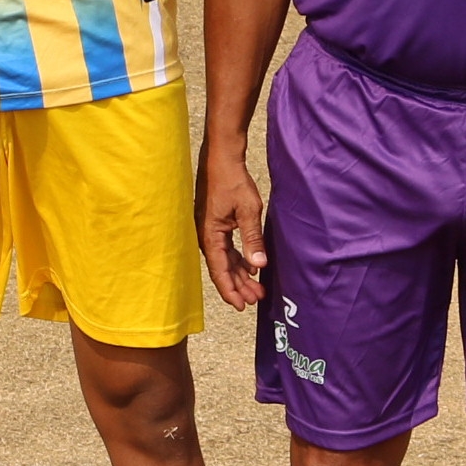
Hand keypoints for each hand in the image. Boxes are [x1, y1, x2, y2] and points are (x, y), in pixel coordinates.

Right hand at [198, 142, 269, 308]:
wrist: (221, 160)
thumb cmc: (232, 182)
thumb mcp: (248, 210)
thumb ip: (253, 238)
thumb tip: (259, 264)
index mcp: (210, 236)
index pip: (219, 271)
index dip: (231, 290)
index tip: (242, 305)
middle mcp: (206, 237)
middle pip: (222, 269)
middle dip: (239, 286)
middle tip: (257, 299)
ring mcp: (210, 232)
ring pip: (225, 261)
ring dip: (240, 274)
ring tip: (257, 287)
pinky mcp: (216, 226)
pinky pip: (226, 249)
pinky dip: (239, 260)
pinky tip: (252, 266)